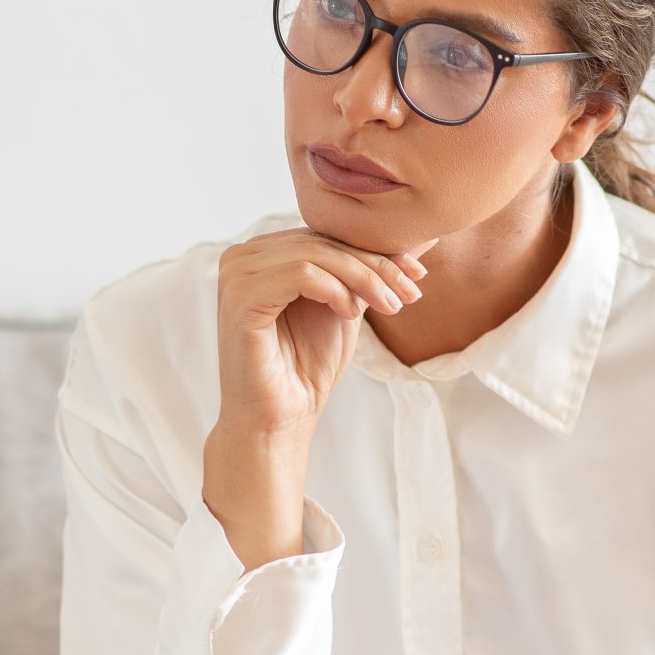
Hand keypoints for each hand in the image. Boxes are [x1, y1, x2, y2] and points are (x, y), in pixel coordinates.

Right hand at [203, 230, 429, 574]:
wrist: (280, 419)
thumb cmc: (306, 366)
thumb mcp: (345, 305)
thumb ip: (363, 271)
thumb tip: (414, 240)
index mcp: (263, 253)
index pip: (325, 235)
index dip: (375, 251)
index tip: (418, 273)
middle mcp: (243, 256)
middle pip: (321, 240)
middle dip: (376, 265)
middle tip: (410, 292)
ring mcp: (236, 275)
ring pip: (315, 253)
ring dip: (363, 277)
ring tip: (389, 304)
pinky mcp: (239, 297)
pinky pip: (299, 274)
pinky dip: (335, 290)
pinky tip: (351, 313)